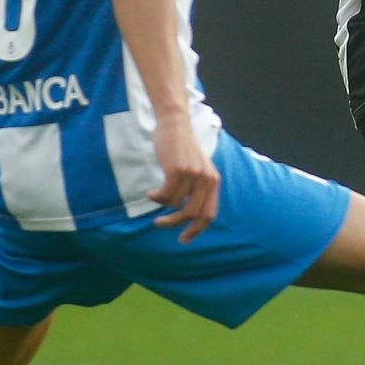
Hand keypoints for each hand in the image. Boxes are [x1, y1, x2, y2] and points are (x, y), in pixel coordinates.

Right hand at [149, 115, 219, 242]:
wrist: (175, 124)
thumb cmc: (181, 149)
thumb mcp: (196, 169)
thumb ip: (196, 189)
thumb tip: (185, 215)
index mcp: (213, 181)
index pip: (209, 214)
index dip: (196, 230)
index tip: (183, 239)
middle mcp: (206, 179)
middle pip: (192, 214)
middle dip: (175, 224)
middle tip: (159, 224)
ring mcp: (193, 174)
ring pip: (174, 204)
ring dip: (162, 202)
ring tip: (155, 193)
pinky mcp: (178, 170)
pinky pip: (165, 195)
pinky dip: (156, 196)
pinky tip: (151, 192)